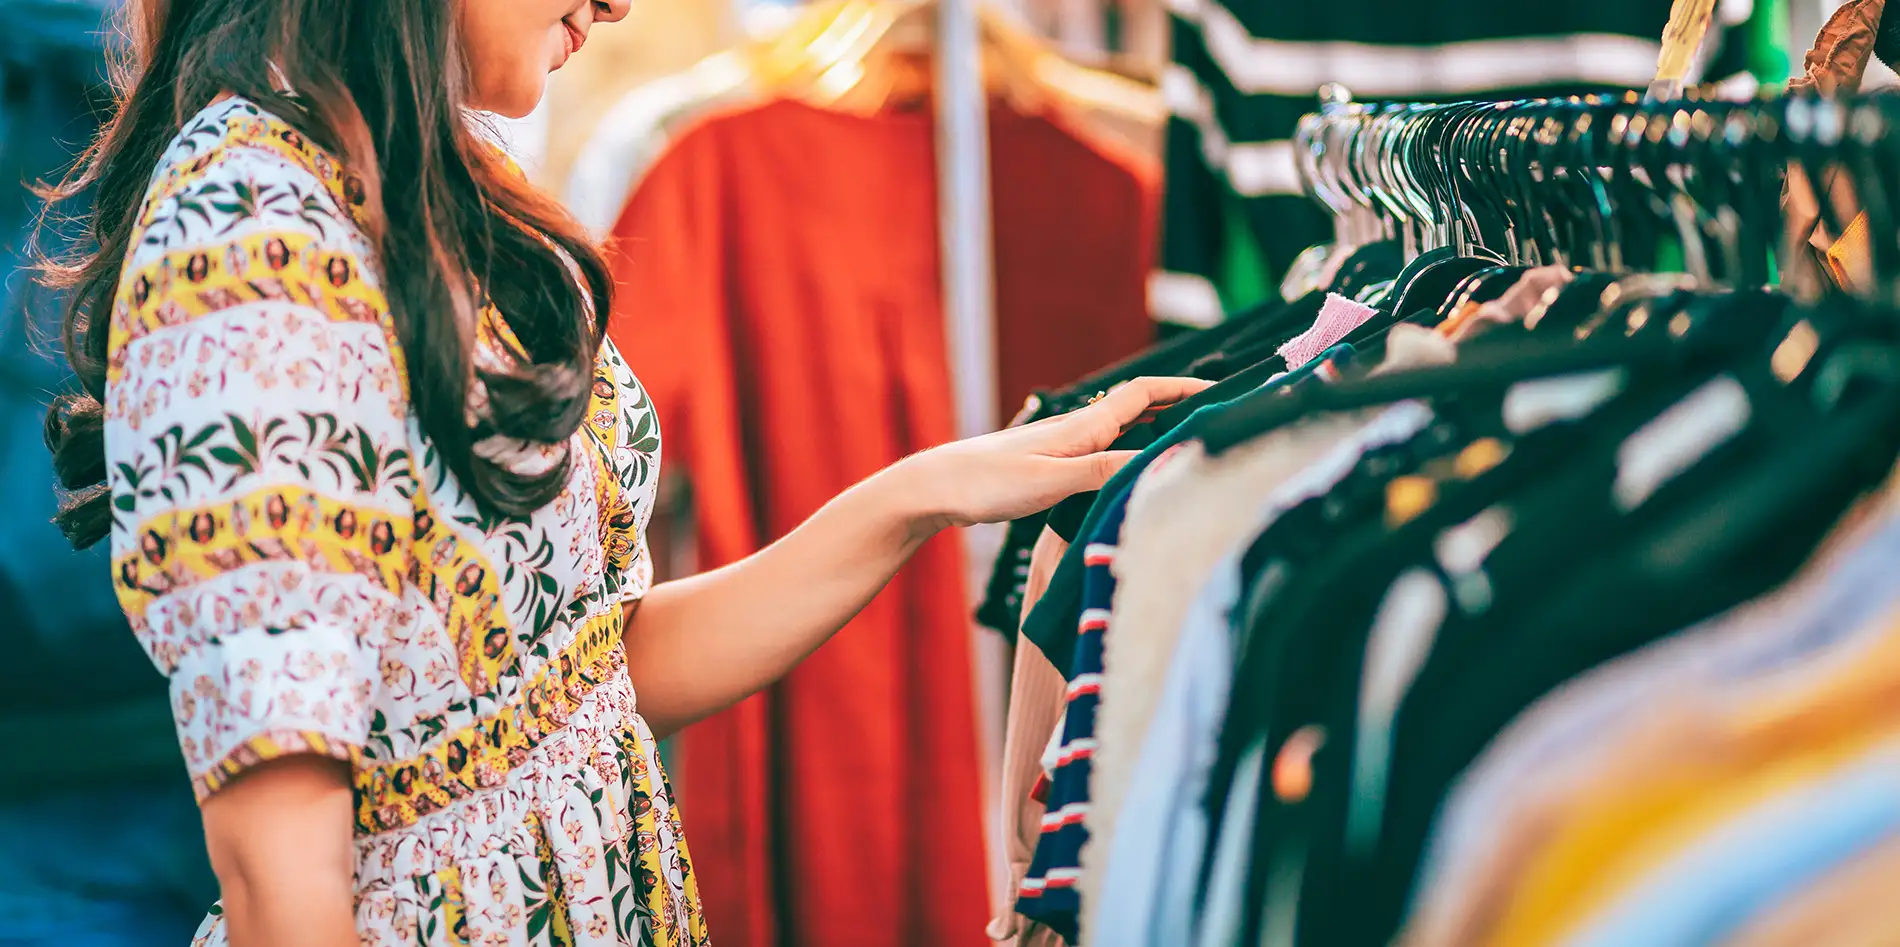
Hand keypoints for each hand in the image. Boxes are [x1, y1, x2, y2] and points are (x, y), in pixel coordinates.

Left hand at [900, 376, 1212, 530]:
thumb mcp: (1050, 480)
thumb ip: (1102, 471)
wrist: (936, 488)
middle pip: (1137, 408)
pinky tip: (1128, 470)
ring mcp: (1062, 446)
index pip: (1142, 394)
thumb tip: (1156, 462)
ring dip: (1152, 428)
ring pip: (1119, 430)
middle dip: (1175, 405)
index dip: (1181, 388)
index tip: (1217, 390)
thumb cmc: (987, 483)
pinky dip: (1125, 452)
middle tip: (1212, 416)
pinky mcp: (1048, 465)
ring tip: (1183, 440)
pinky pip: (1101, 451)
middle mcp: (1076, 430)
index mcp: (1083, 428)